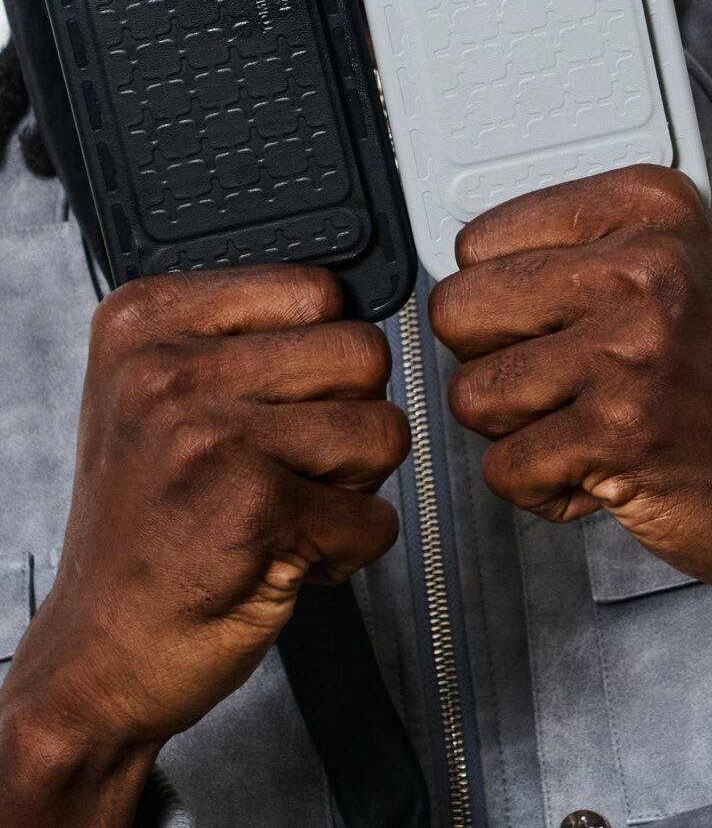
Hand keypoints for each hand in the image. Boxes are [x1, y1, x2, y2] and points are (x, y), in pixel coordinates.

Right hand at [0, 263, 406, 818]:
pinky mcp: (252, 512)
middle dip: (350, 414)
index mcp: (146, 322)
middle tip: (294, 460)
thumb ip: (243, 336)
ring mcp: (208, 438)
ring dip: (354, 484)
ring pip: (383, 429)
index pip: (316, 288)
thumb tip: (353, 306)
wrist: (98, 651)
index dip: (324, 351)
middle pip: (362, 352)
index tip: (288, 395)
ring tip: (287, 504)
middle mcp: (169, 371)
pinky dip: (349, 547)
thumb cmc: (141, 525)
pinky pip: (377, 516)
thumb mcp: (155, 394)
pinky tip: (287, 551)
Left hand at [430, 165, 711, 611]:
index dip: (496, 296)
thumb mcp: (672, 271)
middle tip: (553, 377)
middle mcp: (646, 267)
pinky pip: (502, 466)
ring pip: (469, 393)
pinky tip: (593, 466)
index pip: (479, 240)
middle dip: (490, 359)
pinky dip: (536, 485)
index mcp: (650, 208)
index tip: (540, 319)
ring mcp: (632, 350)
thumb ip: (573, 249)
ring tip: (581, 420)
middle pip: (457, 310)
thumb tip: (463, 263)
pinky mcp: (618, 433)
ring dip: (515, 427)